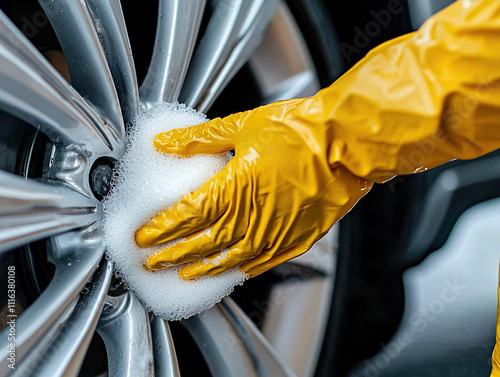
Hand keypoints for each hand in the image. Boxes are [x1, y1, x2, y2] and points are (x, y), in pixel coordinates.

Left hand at [135, 98, 371, 279]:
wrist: (347, 145)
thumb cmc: (301, 132)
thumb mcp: (242, 126)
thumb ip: (199, 139)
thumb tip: (165, 142)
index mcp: (233, 188)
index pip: (184, 216)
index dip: (159, 229)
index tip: (141, 236)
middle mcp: (250, 218)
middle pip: (200, 244)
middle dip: (171, 255)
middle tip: (150, 263)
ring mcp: (273, 233)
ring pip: (229, 260)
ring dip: (202, 269)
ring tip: (184, 274)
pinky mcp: (296, 239)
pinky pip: (262, 263)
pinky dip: (242, 270)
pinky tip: (232, 273)